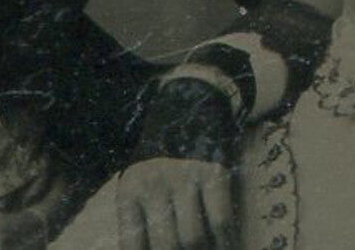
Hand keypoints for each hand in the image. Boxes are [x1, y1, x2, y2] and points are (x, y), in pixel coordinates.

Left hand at [116, 157, 233, 249]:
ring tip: (203, 248)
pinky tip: (224, 247)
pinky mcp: (212, 173)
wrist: (183, 118)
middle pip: (166, 247)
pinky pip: (221, 222)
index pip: (133, 247)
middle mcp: (153, 184)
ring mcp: (184, 177)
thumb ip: (140, 230)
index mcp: (129, 193)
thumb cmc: (159, 171)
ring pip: (193, 239)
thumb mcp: (138, 194)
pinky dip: (225, 244)